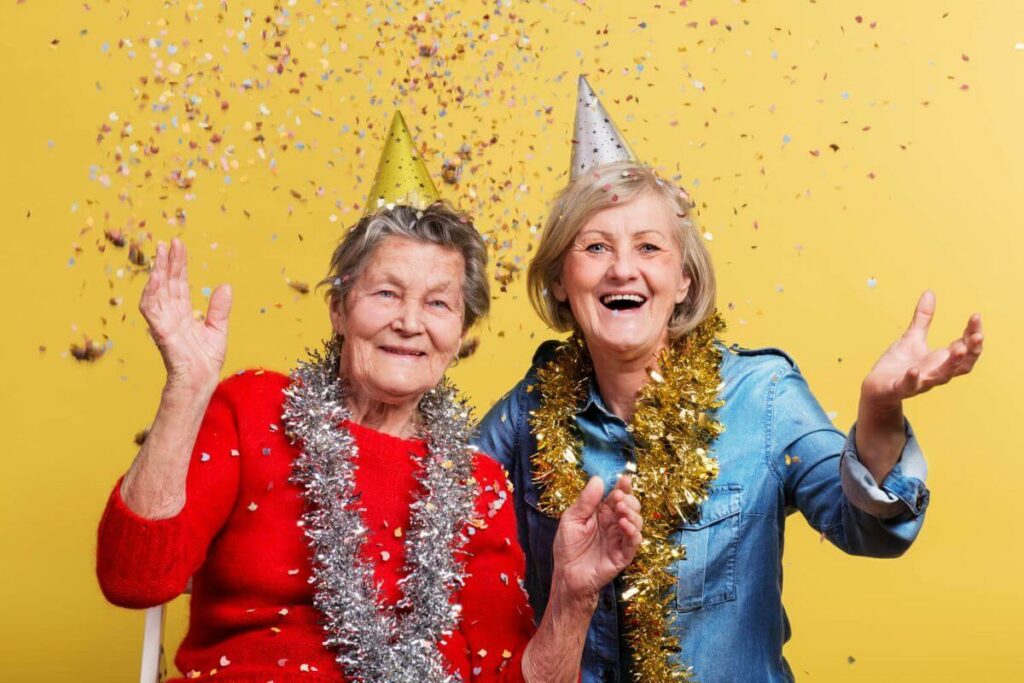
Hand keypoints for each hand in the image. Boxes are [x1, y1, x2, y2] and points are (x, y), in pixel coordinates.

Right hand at [140, 239, 231, 390]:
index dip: (178, 264)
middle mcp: (170, 314)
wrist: (201, 381)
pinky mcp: (160, 331)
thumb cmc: (205, 361)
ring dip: (157, 271)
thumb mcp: (218, 329)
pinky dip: (151, 292)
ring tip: (161, 252)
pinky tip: (155, 276)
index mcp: (182, 313)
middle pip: (167, 283)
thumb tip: (226, 286)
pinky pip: (151, 308)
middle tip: (170, 242)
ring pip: (156, 291)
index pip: (178, 283)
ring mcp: (163, 322)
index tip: (179, 245)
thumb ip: (220, 308)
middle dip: (167, 262)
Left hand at [551, 476, 642, 601]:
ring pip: (636, 521)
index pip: (617, 496)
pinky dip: (633, 531)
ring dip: (632, 513)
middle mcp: (614, 524)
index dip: (623, 487)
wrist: (567, 576)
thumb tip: (598, 479)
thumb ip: (585, 501)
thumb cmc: (567, 548)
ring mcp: (620, 539)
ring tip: (621, 510)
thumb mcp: (571, 519)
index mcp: (602, 513)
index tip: (624, 480)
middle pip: (631, 506)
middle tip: (619, 498)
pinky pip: (634, 541)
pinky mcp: (623, 554)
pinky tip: (624, 524)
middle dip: (628, 499)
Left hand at [861, 290, 982, 408]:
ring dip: (951, 364)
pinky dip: (913, 379)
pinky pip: (909, 386)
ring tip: (959, 349)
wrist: (877, 387)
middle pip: (961, 365)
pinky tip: (914, 370)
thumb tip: (929, 292)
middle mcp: (935, 373)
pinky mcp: (901, 388)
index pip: (965, 348)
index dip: (973, 334)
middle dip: (971, 351)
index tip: (975, 317)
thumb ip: (923, 318)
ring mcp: (920, 382)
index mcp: (941, 360)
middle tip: (978, 336)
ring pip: (941, 376)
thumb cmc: (899, 364)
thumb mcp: (912, 337)